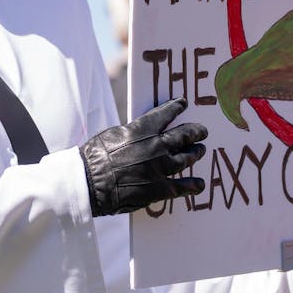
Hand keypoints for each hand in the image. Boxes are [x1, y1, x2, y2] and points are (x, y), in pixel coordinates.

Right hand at [82, 97, 207, 215]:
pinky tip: (200, 184)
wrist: (89, 182)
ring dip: (196, 153)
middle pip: (184, 135)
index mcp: (143, 129)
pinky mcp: (160, 189)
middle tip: (203, 131)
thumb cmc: (95, 157)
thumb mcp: (113, 134)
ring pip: (187, 158)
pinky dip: (193, 185)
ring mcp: (161, 168)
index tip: (183, 104)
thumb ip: (132, 133)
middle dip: (196, 132)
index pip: (166, 113)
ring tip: (201, 150)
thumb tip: (140, 132)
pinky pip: (183, 186)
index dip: (177, 107)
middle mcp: (156, 146)